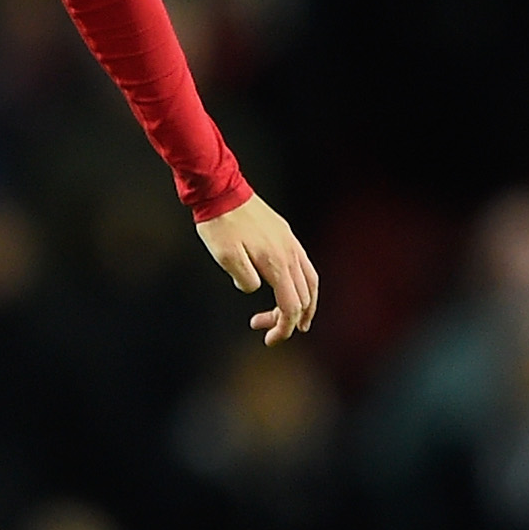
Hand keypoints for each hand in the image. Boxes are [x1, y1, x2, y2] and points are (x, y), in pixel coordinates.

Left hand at [196, 195, 316, 345]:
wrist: (220, 190)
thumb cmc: (219, 225)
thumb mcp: (225, 257)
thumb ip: (244, 279)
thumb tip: (255, 288)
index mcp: (276, 263)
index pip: (290, 306)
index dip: (283, 328)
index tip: (269, 339)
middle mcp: (290, 253)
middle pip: (302, 297)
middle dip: (288, 319)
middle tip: (263, 328)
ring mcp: (290, 243)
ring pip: (310, 281)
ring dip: (305, 304)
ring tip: (295, 320)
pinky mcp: (285, 235)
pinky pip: (304, 265)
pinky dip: (303, 284)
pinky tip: (291, 288)